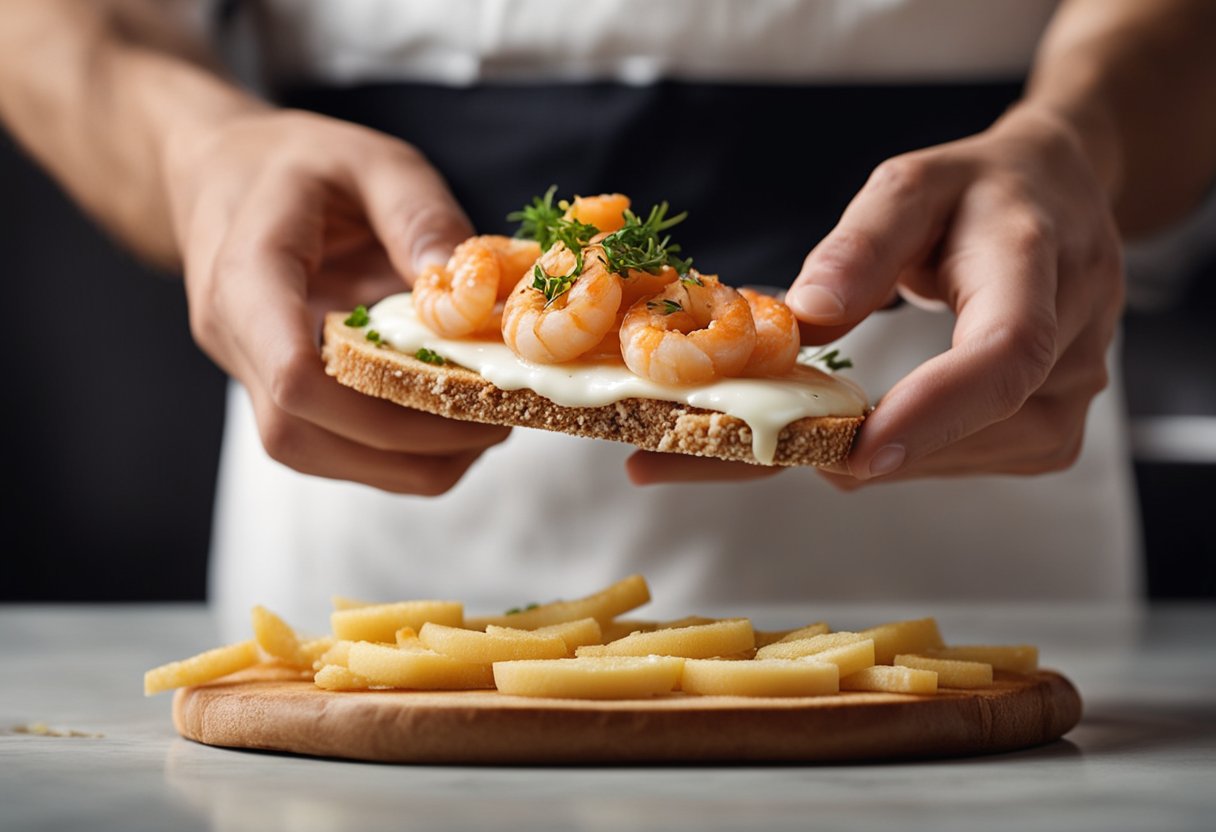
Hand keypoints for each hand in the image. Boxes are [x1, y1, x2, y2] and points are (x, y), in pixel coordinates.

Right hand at [163, 108, 509, 493]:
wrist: (221, 173)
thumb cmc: (293, 162)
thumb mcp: (368, 159)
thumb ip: (418, 214)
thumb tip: (467, 292)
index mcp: (247, 273)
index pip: (288, 370)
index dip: (367, 404)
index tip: (458, 396)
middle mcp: (234, 337)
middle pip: (302, 431)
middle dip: (405, 444)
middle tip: (495, 422)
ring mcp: (246, 370)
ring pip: (310, 452)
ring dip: (400, 460)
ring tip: (481, 431)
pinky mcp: (272, 388)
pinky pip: (324, 443)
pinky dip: (389, 451)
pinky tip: (448, 425)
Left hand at [786, 106, 1123, 485]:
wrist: (1053, 191)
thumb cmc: (975, 192)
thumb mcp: (907, 188)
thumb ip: (857, 247)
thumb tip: (808, 315)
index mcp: (1032, 254)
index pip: (1007, 348)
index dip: (937, 410)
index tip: (862, 452)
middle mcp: (1077, 319)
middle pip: (1004, 414)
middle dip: (905, 443)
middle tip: (813, 445)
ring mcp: (1087, 371)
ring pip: (1006, 448)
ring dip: (920, 457)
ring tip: (845, 437)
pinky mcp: (1073, 408)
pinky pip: (1012, 454)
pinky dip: (945, 456)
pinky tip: (899, 435)